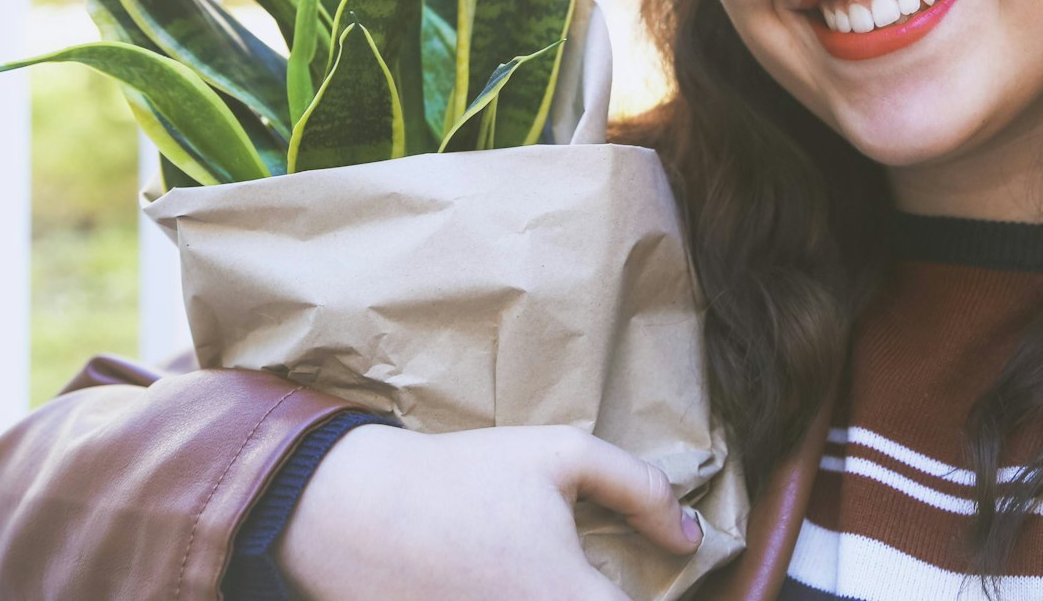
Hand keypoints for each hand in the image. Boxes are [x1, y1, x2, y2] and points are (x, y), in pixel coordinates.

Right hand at [277, 423, 703, 600]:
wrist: (353, 512)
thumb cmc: (461, 477)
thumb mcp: (561, 455)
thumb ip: (640, 490)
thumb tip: (688, 535)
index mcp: (570, 599)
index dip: (656, 597)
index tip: (650, 570)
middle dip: (602, 595)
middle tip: (593, 570)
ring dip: (565, 599)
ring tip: (545, 570)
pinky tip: (507, 580)